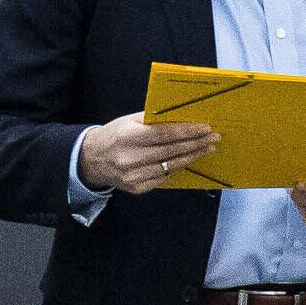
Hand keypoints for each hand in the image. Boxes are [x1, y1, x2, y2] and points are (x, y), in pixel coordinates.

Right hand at [77, 117, 219, 193]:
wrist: (92, 160)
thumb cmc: (115, 136)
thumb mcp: (129, 122)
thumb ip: (153, 120)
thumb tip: (183, 117)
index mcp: (128, 137)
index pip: (164, 134)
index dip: (187, 132)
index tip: (205, 128)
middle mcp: (130, 158)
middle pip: (171, 151)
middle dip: (196, 144)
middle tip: (213, 138)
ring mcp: (134, 175)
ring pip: (172, 166)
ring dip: (192, 156)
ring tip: (207, 148)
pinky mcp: (137, 187)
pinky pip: (164, 177)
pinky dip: (177, 168)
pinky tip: (187, 160)